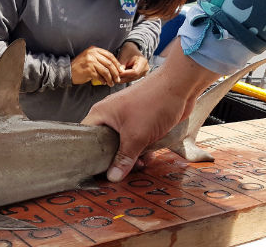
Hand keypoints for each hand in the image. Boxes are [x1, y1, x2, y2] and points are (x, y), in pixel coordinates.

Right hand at [71, 46, 122, 86]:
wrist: (68, 71)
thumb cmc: (81, 66)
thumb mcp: (90, 58)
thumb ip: (101, 59)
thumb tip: (115, 67)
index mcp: (94, 49)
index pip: (110, 55)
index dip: (117, 63)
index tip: (120, 70)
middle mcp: (92, 54)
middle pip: (109, 63)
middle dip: (115, 72)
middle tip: (118, 79)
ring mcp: (90, 61)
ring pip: (106, 71)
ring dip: (110, 78)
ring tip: (111, 83)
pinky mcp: (88, 69)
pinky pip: (99, 76)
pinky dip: (103, 80)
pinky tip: (104, 83)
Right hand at [81, 40, 218, 181]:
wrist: (179, 87)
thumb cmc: (153, 103)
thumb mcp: (136, 136)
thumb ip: (123, 158)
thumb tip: (112, 177)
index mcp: (100, 114)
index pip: (86, 138)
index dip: (89, 156)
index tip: (96, 172)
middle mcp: (110, 116)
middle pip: (105, 144)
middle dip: (115, 159)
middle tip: (121, 171)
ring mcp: (126, 119)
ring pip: (122, 145)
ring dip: (131, 157)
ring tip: (139, 164)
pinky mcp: (141, 122)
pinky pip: (135, 141)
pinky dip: (141, 150)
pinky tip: (148, 158)